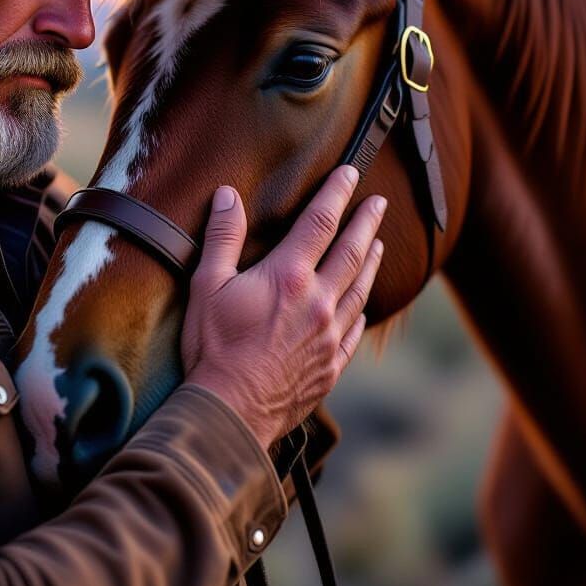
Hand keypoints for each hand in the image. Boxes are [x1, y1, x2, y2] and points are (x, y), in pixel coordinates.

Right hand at [182, 165, 384, 448]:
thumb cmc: (213, 347)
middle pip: (352, 251)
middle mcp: (318, 302)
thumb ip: (222, 237)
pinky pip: (356, 330)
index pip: (320, 222)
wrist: (231, 412)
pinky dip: (362, 309)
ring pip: (361, 289)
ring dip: (371, 261)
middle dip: (366, 222)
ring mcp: (330, 335)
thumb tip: (227, 195)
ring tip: (379, 244)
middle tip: (379, 201)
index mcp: (288, 277)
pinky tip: (364, 305)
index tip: (350, 173)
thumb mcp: (206, 284)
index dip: (336, 193)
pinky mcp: (332, 365)